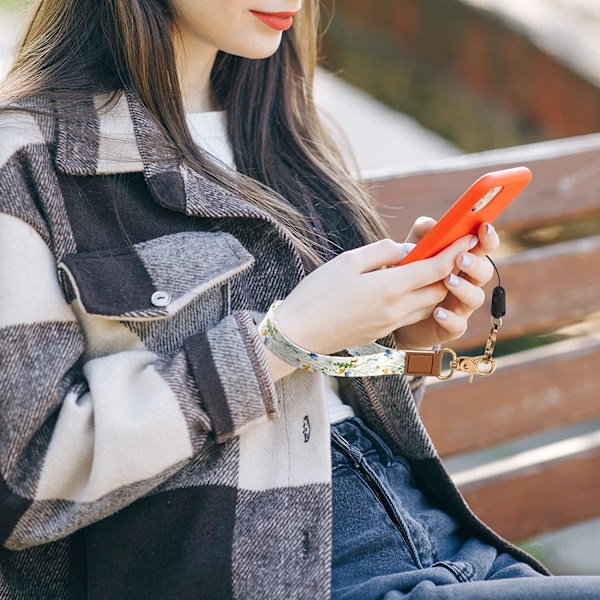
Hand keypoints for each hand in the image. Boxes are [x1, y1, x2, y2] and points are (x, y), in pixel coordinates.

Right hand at [273, 230, 475, 354]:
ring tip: (428, 267)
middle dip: (449, 270)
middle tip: (449, 250)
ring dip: (435, 287)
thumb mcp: (348, 261)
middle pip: (440, 289)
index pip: (436, 268)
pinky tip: (406, 287)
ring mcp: (391, 324)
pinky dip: (419, 299)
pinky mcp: (383, 332)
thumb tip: (407, 250)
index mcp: (390, 287)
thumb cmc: (317, 293)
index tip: (468, 236)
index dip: (456, 251)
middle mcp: (397, 309)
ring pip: (429, 305)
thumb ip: (383, 251)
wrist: (299, 334)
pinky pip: (412, 314)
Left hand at [393, 217, 499, 349]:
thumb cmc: (412, 276)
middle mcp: (468, 283)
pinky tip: (437, 312)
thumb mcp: (414, 252)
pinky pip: (458, 325)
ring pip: (475, 298)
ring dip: (464, 288)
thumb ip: (423, 236)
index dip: (488, 237)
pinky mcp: (451, 327)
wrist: (397, 312)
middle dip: (475, 263)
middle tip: (459, 257)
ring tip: (447, 281)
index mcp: (463, 261)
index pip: (483, 247)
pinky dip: (449, 318)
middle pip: (484, 272)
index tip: (484, 227)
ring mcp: (461, 306)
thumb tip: (430, 224)